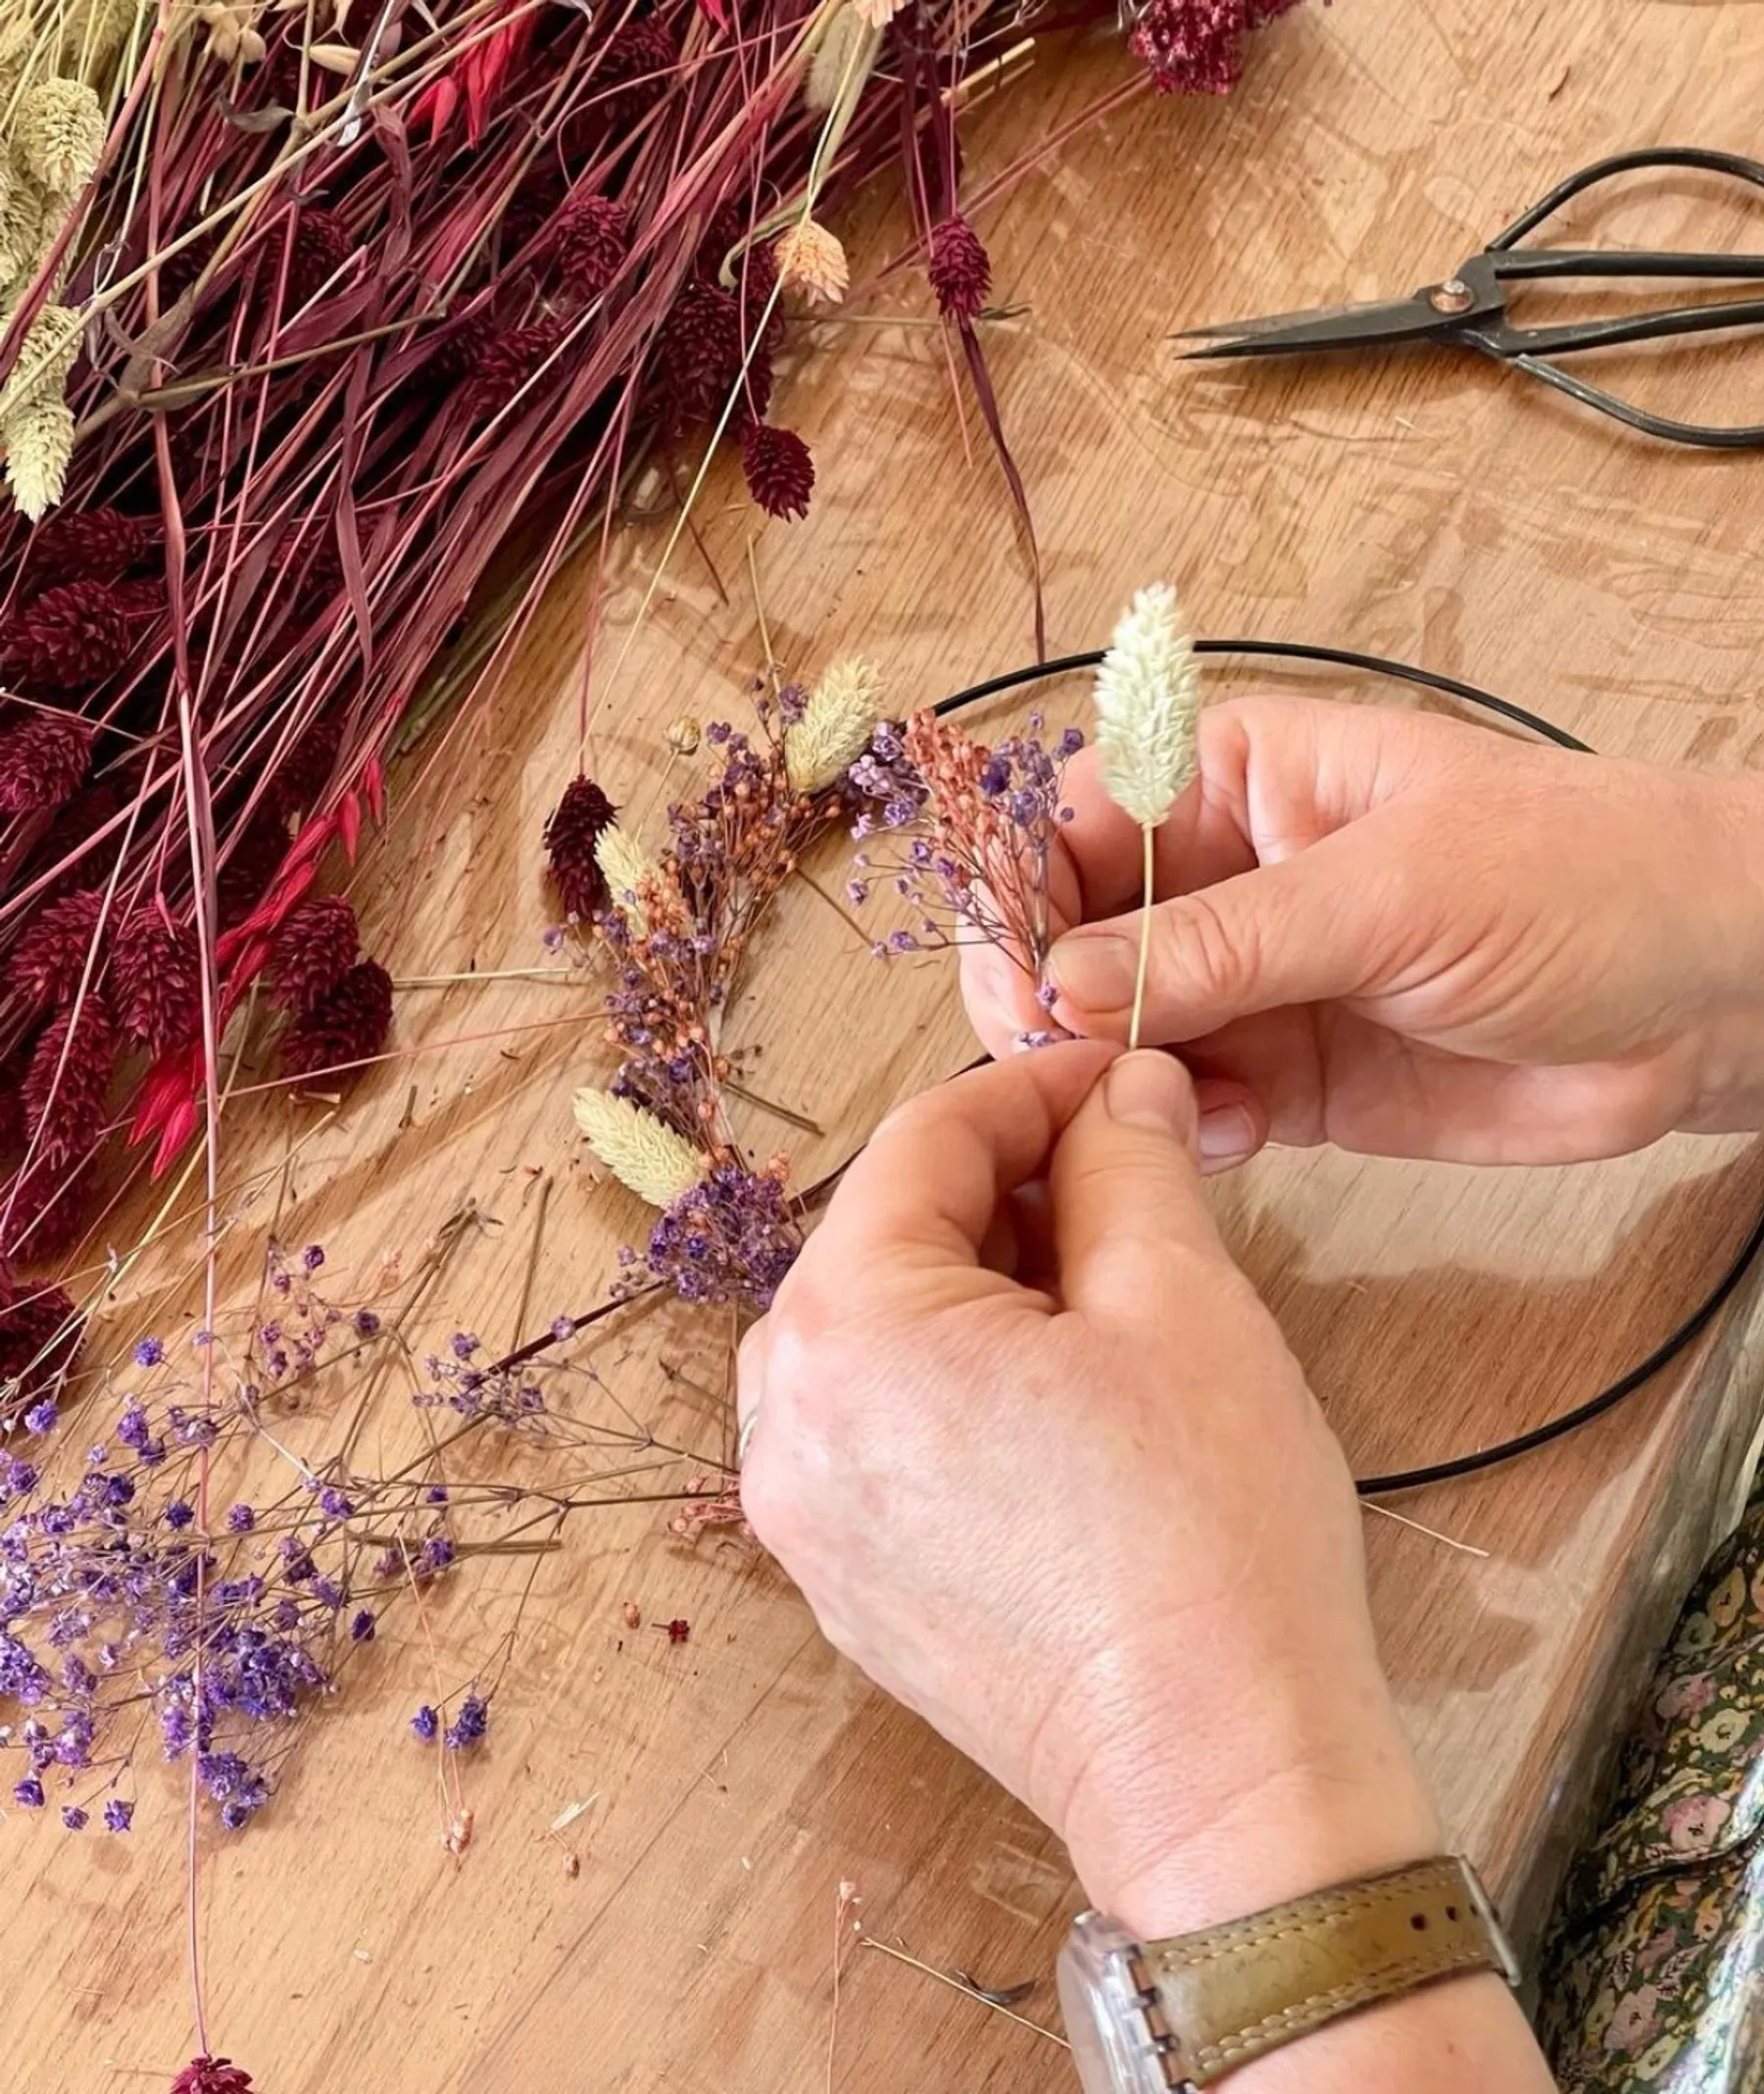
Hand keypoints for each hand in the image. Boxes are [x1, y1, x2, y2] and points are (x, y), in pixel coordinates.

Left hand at [737, 1042, 1436, 1937]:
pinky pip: (883, 1427)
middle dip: (1007, 1185)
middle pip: (886, 1235)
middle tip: (1126, 1171)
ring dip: (984, 1279)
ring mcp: (809, 1518)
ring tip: (1105, 1281)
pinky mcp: (849, 1585)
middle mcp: (787, 1426)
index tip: (1113, 1074)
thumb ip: (1128, 1160)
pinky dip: (959, 1376)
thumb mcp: (1179, 1301)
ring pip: (881, 1331)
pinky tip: (1065, 1387)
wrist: (1224, 1781)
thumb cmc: (1207, 1550)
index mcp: (843, 1333)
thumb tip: (1122, 1088)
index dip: (1031, 1086)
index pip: (922, 1142)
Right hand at [962, 697, 1763, 1165]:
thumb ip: (1223, 943)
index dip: (1025, 894)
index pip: (1076, 824)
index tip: (1019, 978)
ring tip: (1161, 1103)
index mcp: (1240, 781)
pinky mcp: (1292, 1080)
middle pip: (1074, 934)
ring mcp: (1257, 985)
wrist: (1713, 996)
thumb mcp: (1392, 890)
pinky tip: (1234, 1133)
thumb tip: (1064, 984)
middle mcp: (1230, 880)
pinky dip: (1184, 1129)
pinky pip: (1191, 1105)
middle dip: (1054, 999)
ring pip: (1119, 1031)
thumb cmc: (1583, 878)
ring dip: (1115, 1075)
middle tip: (1064, 1057)